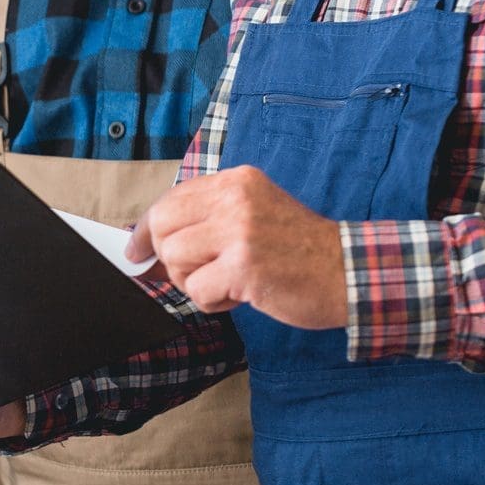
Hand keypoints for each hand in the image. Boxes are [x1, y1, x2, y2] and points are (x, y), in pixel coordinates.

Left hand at [125, 166, 347, 329]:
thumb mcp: (254, 215)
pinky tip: (240, 296)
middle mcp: (235, 200)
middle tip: (199, 274)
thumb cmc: (299, 249)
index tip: (136, 250)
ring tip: (228, 283)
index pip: (171, 200)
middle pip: (164, 229)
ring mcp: (240, 232)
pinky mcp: (244, 267)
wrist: (349, 272)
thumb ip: (206, 222)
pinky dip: (213, 302)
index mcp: (236, 181)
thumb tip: (146, 244)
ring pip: (175, 260)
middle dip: (170, 260)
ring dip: (195, 282)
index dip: (148, 229)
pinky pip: (198, 290)